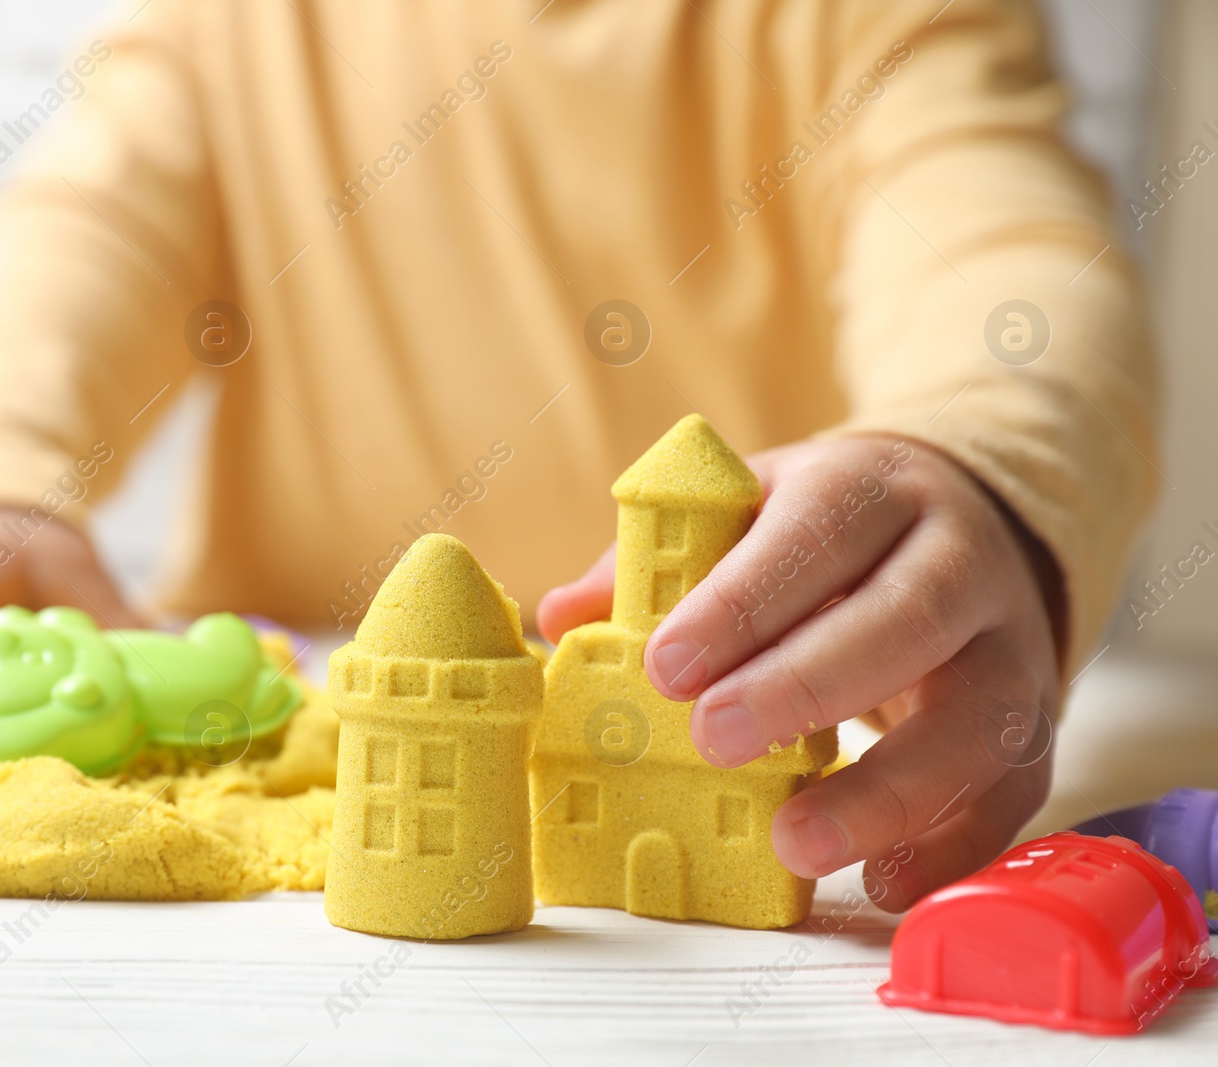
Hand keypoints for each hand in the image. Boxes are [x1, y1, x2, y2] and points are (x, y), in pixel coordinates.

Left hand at [538, 435, 1059, 910]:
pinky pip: (1010, 791)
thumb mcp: (750, 509)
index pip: (813, 534)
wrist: (969, 519)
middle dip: (804, 684)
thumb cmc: (828, 529)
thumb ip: (661, 561)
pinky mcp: (1035, 721)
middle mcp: (957, 558)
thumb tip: (561, 618)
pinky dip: (948, 845)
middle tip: (712, 740)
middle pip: (904, 617)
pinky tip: (879, 880)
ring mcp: (1011, 643)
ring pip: (975, 717)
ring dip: (885, 789)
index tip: (665, 666)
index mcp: (871, 488)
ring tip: (792, 838)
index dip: (743, 601)